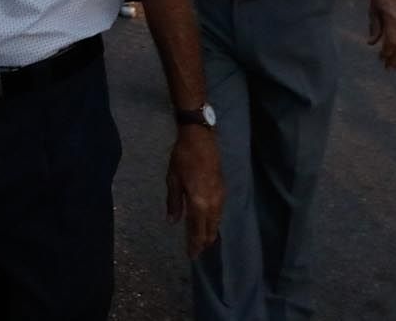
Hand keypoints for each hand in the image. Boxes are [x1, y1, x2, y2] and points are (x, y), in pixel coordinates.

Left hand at [165, 126, 222, 257]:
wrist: (201, 139)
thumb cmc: (183, 158)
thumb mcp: (172, 179)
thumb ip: (173, 202)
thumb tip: (172, 221)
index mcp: (198, 202)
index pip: (196, 229)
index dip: (194, 243)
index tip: (192, 255)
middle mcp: (212, 203)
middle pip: (209, 229)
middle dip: (204, 242)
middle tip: (197, 252)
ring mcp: (219, 196)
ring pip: (217, 221)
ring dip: (210, 233)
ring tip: (205, 242)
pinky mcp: (223, 190)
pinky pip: (220, 212)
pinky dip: (215, 222)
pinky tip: (211, 223)